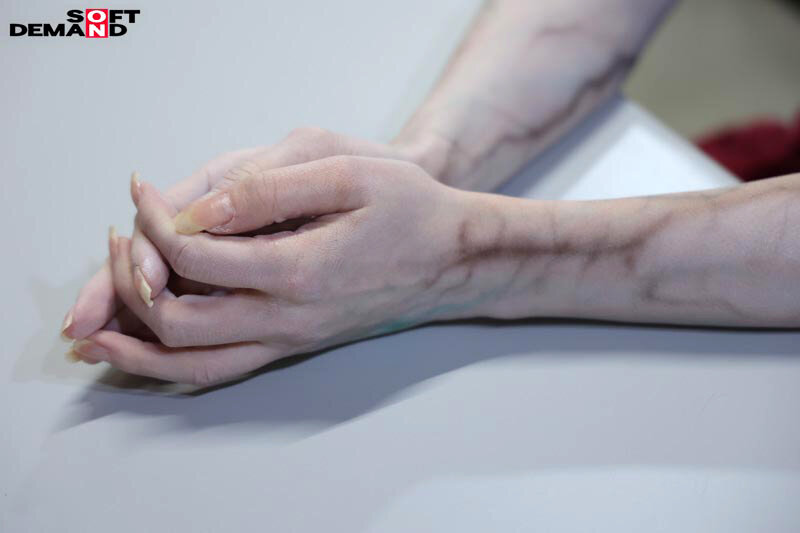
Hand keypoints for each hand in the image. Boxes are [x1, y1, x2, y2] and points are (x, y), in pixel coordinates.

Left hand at [71, 156, 476, 384]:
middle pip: (176, 321)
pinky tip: (149, 349)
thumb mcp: (350, 174)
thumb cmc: (410, 211)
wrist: (452, 260)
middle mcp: (286, 318)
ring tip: (98, 329)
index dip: (152, 220)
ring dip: (137, 346)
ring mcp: (290, 339)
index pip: (191, 255)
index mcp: (296, 271)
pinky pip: (221, 369)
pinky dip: (173, 363)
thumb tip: (202, 207)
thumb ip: (270, 189)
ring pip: (193, 363)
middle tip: (118, 238)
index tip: (141, 190)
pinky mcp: (294, 344)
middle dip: (128, 281)